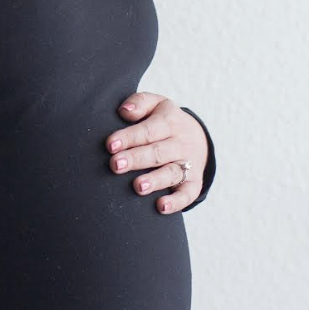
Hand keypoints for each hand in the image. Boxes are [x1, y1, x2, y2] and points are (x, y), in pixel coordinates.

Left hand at [106, 93, 208, 213]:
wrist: (198, 137)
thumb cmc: (164, 120)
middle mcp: (180, 143)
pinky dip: (176, 201)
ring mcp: (188, 164)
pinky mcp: (194, 183)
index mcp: (169, 122)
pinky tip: (161, 207)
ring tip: (138, 186)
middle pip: (158, 152)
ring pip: (172, 173)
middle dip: (137, 159)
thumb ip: (140, 102)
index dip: (129, 137)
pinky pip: (188, 193)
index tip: (110, 145)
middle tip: (116, 165)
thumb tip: (124, 111)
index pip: (149, 130)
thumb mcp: (156, 104)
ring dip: (155, 180)